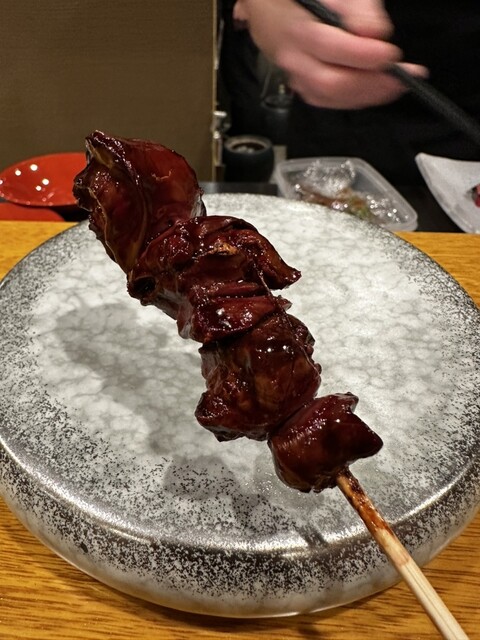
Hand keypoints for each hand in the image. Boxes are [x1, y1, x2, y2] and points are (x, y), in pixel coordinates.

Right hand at [233, 0, 427, 108]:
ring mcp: (296, 77)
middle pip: (328, 83)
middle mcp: (293, 57)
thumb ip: (357, 9)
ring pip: (329, 98)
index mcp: (297, 27)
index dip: (362, 55)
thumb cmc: (307, 1)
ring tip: (395, 86)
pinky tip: (375, 91)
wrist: (272, 10)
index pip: (328, 47)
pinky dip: (354, 99)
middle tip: (400, 78)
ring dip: (365, 96)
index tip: (390, 54)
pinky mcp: (304, 88)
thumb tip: (376, 33)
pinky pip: (329, 102)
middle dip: (368, 84)